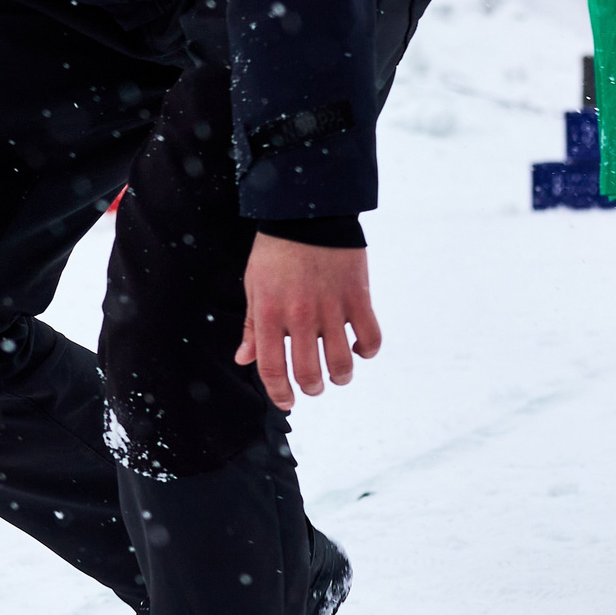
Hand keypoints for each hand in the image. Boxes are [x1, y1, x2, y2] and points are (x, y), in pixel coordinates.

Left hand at [235, 235, 380, 412]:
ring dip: (340, 376)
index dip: (279, 392)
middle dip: (311, 388)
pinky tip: (359, 349)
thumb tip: (244, 360)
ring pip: (341, 363)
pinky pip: (370, 338)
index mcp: (269, 313)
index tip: (286, 401)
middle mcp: (300, 316)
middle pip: (309, 372)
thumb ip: (251, 326)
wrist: (307, 213)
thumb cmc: (275, 252)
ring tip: (337, 374)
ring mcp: (331, 308)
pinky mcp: (358, 297)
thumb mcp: (253, 286)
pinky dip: (367, 351)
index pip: (272, 368)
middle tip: (313, 386)